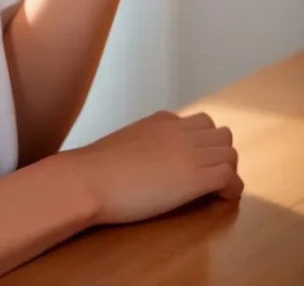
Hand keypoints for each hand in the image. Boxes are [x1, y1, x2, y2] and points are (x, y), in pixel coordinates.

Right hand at [71, 110, 242, 225]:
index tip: (196, 162)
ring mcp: (188, 152)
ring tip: (214, 190)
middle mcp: (179, 130)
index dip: (203, 144)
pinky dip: (231, 189)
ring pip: (230, 152)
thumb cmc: (97, 167)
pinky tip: (218, 200)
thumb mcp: (126, 142)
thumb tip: (147, 158)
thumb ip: (144, 142)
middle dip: (221, 155)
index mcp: (162, 120)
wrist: (89, 179)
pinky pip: (230, 177)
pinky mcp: (194, 177)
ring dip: (228, 170)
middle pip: (222, 134)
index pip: (200, 123)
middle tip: (210, 177)